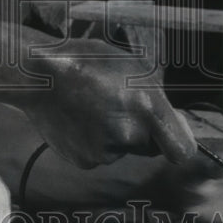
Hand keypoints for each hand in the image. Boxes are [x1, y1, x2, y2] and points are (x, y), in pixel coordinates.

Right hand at [22, 44, 196, 169]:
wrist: (40, 75)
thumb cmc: (87, 62)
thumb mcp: (133, 68)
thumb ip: (156, 101)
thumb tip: (171, 125)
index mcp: (147, 108)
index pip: (182, 151)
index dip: (178, 144)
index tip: (172, 136)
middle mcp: (129, 134)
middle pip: (148, 146)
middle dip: (140, 132)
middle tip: (116, 106)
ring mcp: (105, 151)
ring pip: (121, 150)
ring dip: (113, 135)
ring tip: (91, 107)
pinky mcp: (85, 161)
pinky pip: (99, 155)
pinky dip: (92, 141)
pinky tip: (79, 119)